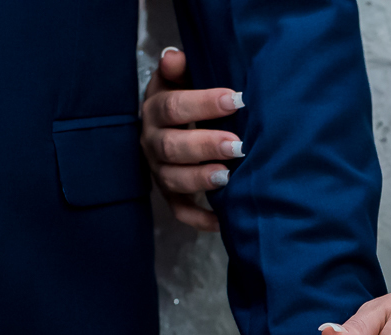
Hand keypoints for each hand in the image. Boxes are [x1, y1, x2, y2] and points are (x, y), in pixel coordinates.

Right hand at [141, 47, 244, 230]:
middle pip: (171, 147)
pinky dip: (200, 218)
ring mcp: (159, 171)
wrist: (171, 125)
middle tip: (237, 145)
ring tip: (227, 176)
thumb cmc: (186, 98)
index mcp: (155, 110)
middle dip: (205, 146)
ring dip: (199, 179)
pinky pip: (180, 210)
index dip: (202, 103)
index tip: (236, 99)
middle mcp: (152, 142)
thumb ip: (180, 69)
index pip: (173, 106)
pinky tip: (223, 220)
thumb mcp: (180, 79)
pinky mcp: (170, 195)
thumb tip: (173, 58)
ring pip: (172, 180)